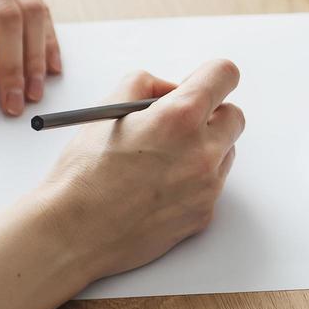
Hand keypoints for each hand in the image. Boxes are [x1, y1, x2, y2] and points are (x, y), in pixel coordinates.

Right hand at [36, 60, 243, 284]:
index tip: (199, 84)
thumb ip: (146, 84)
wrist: (74, 234)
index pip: (224, 75)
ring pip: (225, 153)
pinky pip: (211, 186)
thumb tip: (171, 89)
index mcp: (179, 118)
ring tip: (161, 160)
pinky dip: (194, 181)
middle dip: (212, 114)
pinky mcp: (203, 215)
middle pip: (234, 116)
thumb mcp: (108, 108)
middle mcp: (202, 152)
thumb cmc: (84, 174)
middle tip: (179, 123)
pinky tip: (158, 187)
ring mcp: (206, 187)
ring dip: (205, 148)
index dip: (211, 76)